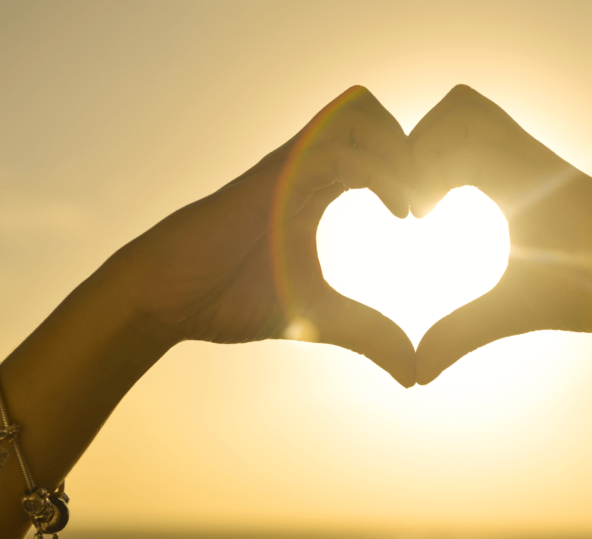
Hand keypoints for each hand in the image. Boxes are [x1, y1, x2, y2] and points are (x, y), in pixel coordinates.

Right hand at [102, 86, 416, 386]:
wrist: (166, 299)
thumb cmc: (229, 299)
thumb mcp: (318, 318)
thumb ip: (367, 334)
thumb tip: (413, 373)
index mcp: (315, 188)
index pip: (375, 147)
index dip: (409, 171)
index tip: (423, 216)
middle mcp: (304, 167)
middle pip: (373, 115)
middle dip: (413, 149)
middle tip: (425, 203)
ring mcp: (288, 165)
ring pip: (359, 113)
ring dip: (399, 150)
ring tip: (411, 204)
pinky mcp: (272, 175)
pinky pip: (335, 146)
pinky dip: (379, 168)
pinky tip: (394, 211)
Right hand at [410, 85, 591, 383]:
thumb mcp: (527, 309)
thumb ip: (466, 333)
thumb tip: (418, 373)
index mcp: (525, 178)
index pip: (456, 140)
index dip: (418, 171)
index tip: (417, 219)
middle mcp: (532, 157)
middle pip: (463, 108)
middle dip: (422, 145)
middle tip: (419, 200)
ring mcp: (541, 162)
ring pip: (481, 117)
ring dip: (444, 146)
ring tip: (434, 199)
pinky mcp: (548, 174)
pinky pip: (497, 139)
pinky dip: (465, 157)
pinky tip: (464, 205)